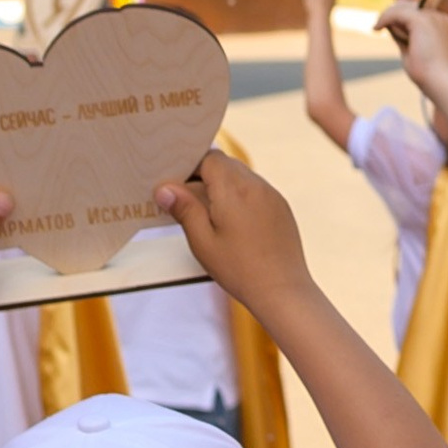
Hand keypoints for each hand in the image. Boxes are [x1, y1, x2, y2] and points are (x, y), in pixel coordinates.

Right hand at [152, 152, 310, 312]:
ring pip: (242, 176)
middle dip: (204, 176)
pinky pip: (256, 190)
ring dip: (223, 186)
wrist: (282, 290)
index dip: (190, 166)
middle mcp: (256, 185)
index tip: (176, 183)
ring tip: (207, 213)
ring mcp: (272, 195)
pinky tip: (231, 221)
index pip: (209, 158)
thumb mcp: (202, 241)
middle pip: (226, 165)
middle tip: (186, 199)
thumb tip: (164, 188)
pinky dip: (240, 196)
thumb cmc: (240, 269)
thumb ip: (184, 209)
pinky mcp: (281, 207)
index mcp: (234, 189)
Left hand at [385, 0, 447, 88]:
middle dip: (394, 12)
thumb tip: (390, 26)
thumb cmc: (430, 74)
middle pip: (411, 4)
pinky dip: (384, 18)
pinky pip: (397, 13)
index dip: (402, 13)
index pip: (420, 8)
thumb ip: (405, 36)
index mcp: (443, 23)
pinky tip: (377, 28)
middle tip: (380, 25)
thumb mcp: (414, 50)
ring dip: (389, 15)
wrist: (441, 82)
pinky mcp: (422, 21)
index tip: (388, 24)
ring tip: (378, 27)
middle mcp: (440, 17)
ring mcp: (432, 17)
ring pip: (403, 6)